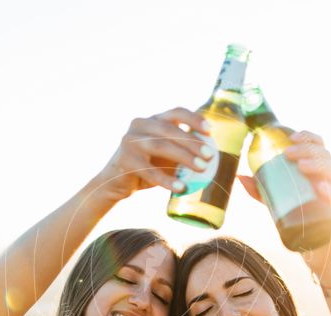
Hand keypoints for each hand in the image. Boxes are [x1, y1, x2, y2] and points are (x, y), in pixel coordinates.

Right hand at [92, 107, 214, 202]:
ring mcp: (130, 141)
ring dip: (183, 157)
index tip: (210, 131)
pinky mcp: (125, 160)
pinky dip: (167, 180)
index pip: (176, 112)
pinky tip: (181, 188)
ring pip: (160, 146)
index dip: (194, 119)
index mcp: (153, 120)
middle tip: (210, 156)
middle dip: (192, 142)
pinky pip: (149, 171)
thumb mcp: (166, 155)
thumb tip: (213, 156)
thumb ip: (183, 151)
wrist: (116, 182)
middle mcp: (140, 125)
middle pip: (170, 129)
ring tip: (201, 169)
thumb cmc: (148, 167)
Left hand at [237, 130, 330, 273]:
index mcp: (319, 173)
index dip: (308, 138)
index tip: (289, 137)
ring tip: (302, 166)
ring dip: (319, 167)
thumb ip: (261, 191)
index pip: (319, 147)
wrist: (314, 252)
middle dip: (307, 150)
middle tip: (288, 153)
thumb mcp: (277, 204)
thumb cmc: (299, 222)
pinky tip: (321, 189)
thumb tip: (240, 176)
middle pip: (325, 156)